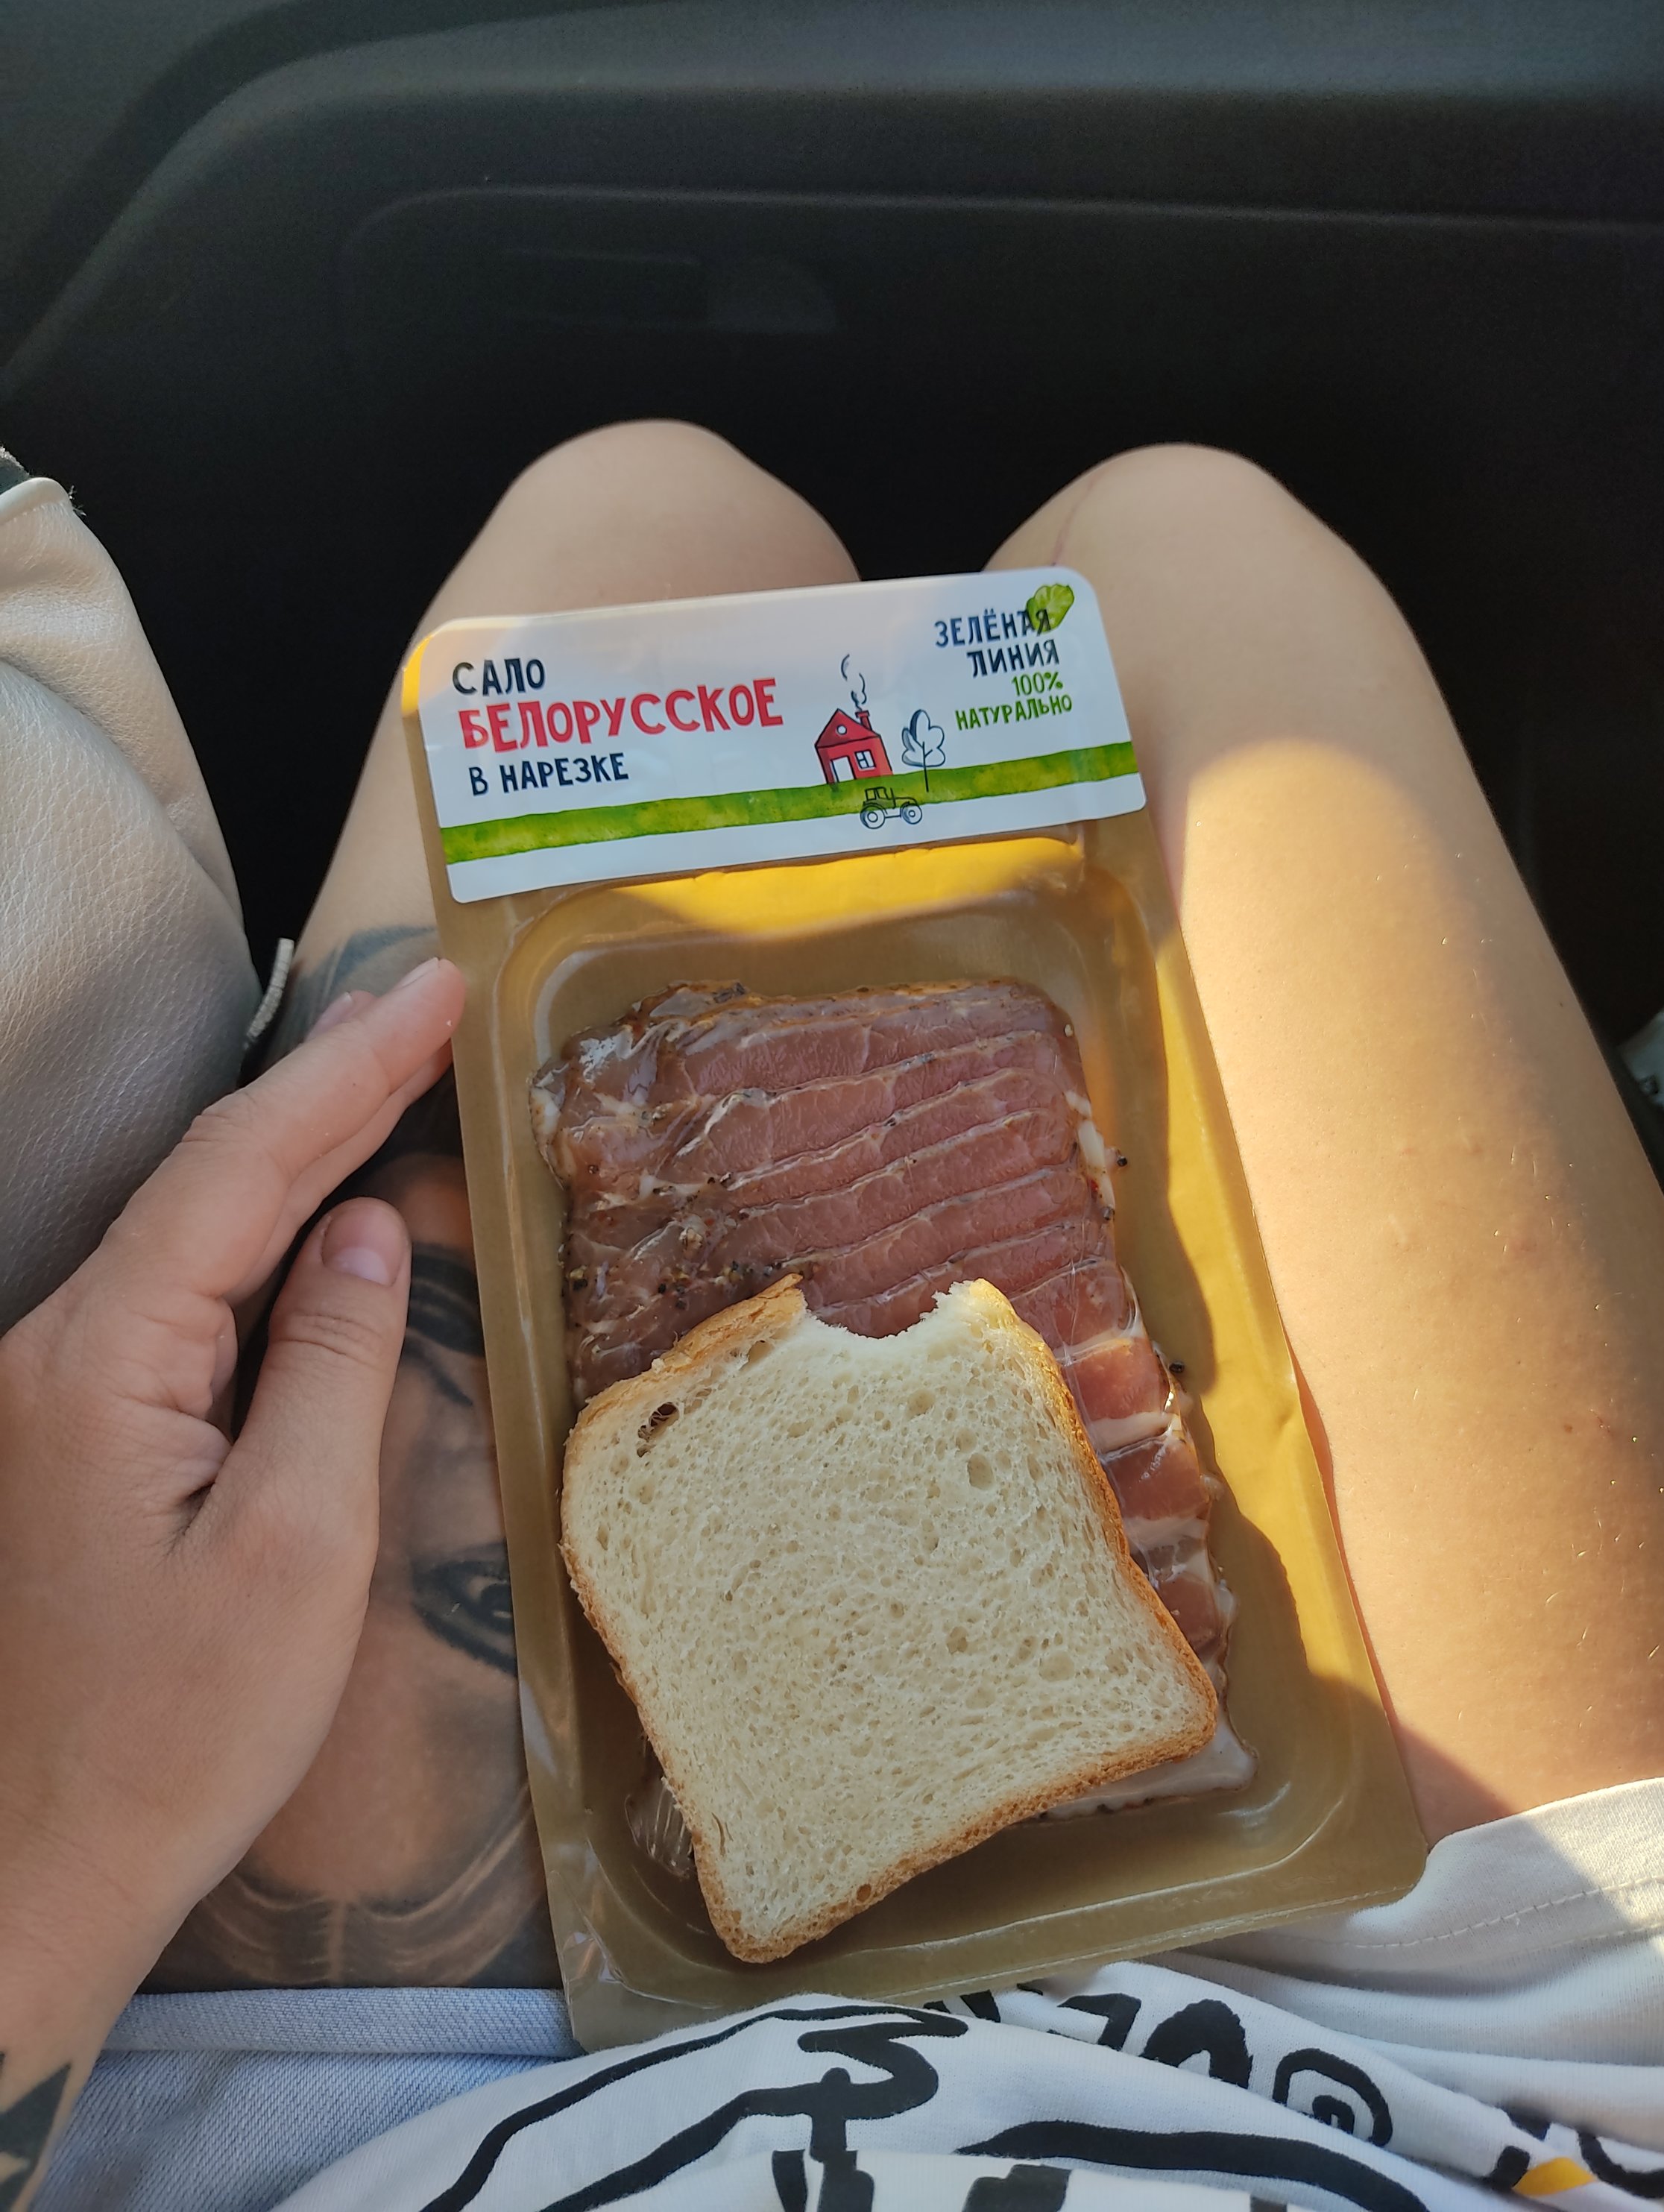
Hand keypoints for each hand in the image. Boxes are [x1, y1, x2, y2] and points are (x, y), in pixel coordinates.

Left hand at [0, 957, 464, 2008]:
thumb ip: (332, 1369)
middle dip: (327, 1079)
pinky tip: (322, 1205)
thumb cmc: (177, 1733)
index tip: (431, 990)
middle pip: (209, 1177)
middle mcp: (57, 1350)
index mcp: (102, 1363)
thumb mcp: (296, 1551)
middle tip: (427, 998)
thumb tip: (362, 1231)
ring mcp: (56, 1388)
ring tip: (394, 1066)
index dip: (346, 1068)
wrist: (38, 1868)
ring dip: (298, 1143)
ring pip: (192, 1227)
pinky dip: (265, 1230)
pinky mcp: (74, 1429)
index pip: (240, 1169)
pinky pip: (182, 1294)